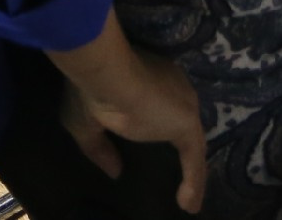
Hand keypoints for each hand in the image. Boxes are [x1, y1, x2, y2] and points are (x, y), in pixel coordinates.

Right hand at [59, 51, 208, 212]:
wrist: (107, 75)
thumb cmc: (92, 92)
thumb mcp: (85, 122)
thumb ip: (101, 148)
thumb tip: (115, 171)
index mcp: (148, 81)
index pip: (161, 106)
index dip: (160, 125)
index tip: (155, 144)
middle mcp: (172, 90)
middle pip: (181, 124)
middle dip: (182, 145)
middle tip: (178, 170)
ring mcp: (182, 107)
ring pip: (191, 145)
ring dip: (192, 173)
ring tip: (188, 200)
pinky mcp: (187, 124)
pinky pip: (195, 160)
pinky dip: (194, 182)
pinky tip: (188, 205)